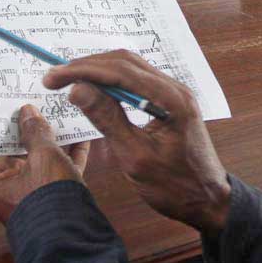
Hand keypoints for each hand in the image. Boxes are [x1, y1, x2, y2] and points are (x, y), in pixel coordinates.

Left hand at [0, 104, 90, 223]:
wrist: (74, 232)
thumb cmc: (49, 195)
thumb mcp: (43, 156)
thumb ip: (36, 132)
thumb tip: (28, 112)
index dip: (5, 122)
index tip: (12, 101)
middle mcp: (11, 188)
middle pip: (20, 150)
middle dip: (33, 128)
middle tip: (38, 102)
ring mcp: (35, 191)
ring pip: (43, 158)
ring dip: (55, 138)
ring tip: (61, 112)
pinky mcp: (56, 194)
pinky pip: (61, 168)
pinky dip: (70, 152)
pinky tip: (82, 133)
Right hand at [44, 50, 231, 234]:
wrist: (209, 200)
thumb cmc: (175, 186)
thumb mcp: (135, 157)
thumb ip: (107, 119)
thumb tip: (78, 89)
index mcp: (171, 99)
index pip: (120, 71)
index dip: (82, 70)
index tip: (53, 78)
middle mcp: (174, 88)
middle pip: (124, 62)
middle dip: (86, 66)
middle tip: (53, 78)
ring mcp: (173, 93)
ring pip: (130, 68)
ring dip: (97, 71)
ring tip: (67, 81)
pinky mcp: (169, 101)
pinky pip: (136, 81)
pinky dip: (111, 81)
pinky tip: (93, 90)